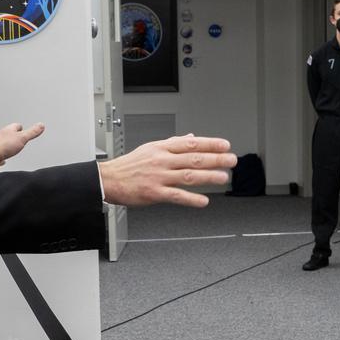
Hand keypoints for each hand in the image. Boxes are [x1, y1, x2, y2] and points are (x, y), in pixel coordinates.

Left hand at [0, 121, 44, 168]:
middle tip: (20, 136)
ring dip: (9, 143)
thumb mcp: (23, 137)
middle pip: (11, 133)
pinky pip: (1, 151)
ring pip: (5, 141)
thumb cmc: (4, 145)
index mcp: (10, 129)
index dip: (22, 127)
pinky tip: (6, 155)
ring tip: (13, 145)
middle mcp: (3, 135)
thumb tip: (41, 125)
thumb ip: (32, 132)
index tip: (25, 128)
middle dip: (15, 135)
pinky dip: (4, 153)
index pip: (17, 125)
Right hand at [98, 134, 234, 207]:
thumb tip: (191, 138)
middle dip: (215, 159)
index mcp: (162, 148)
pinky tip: (203, 201)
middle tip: (231, 160)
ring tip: (223, 178)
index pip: (191, 143)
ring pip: (188, 175)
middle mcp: (162, 161)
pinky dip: (191, 199)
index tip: (225, 145)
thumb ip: (173, 143)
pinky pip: (176, 196)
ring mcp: (159, 177)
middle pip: (193, 158)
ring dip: (208, 177)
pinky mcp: (154, 193)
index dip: (210, 144)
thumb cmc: (129, 165)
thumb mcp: (151, 148)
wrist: (108, 179)